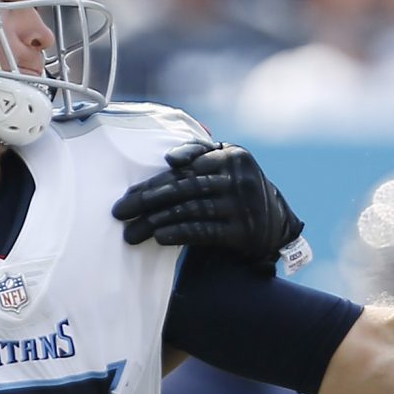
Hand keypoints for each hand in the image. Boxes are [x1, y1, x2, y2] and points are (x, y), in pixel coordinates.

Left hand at [111, 142, 308, 271]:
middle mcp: (238, 178)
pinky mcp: (242, 231)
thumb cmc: (237, 190)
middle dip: (146, 201)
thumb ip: (201, 156)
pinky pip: (203, 231)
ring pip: (189, 210)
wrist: (275, 223)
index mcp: (232, 155)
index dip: (154, 180)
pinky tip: (158, 238)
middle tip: (119, 212)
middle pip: (183, 188)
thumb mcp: (227, 165)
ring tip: (131, 232)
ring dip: (155, 221)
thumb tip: (170, 159)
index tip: (128, 193)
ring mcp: (241, 205)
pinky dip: (178, 234)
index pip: (185, 168)